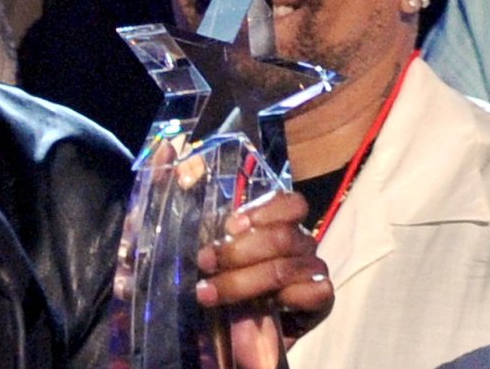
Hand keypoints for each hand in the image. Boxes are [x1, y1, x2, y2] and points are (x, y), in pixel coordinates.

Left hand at [194, 191, 333, 366]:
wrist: (227, 331)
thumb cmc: (216, 278)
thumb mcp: (200, 242)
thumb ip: (191, 201)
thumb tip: (177, 164)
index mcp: (275, 225)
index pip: (291, 203)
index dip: (263, 212)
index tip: (230, 227)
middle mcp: (297, 244)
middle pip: (282, 237)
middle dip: (239, 251)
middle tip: (205, 263)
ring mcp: (310, 271)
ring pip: (287, 267)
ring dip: (245, 281)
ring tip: (209, 293)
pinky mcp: (320, 302)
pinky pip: (316, 292)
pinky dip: (287, 298)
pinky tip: (264, 306)